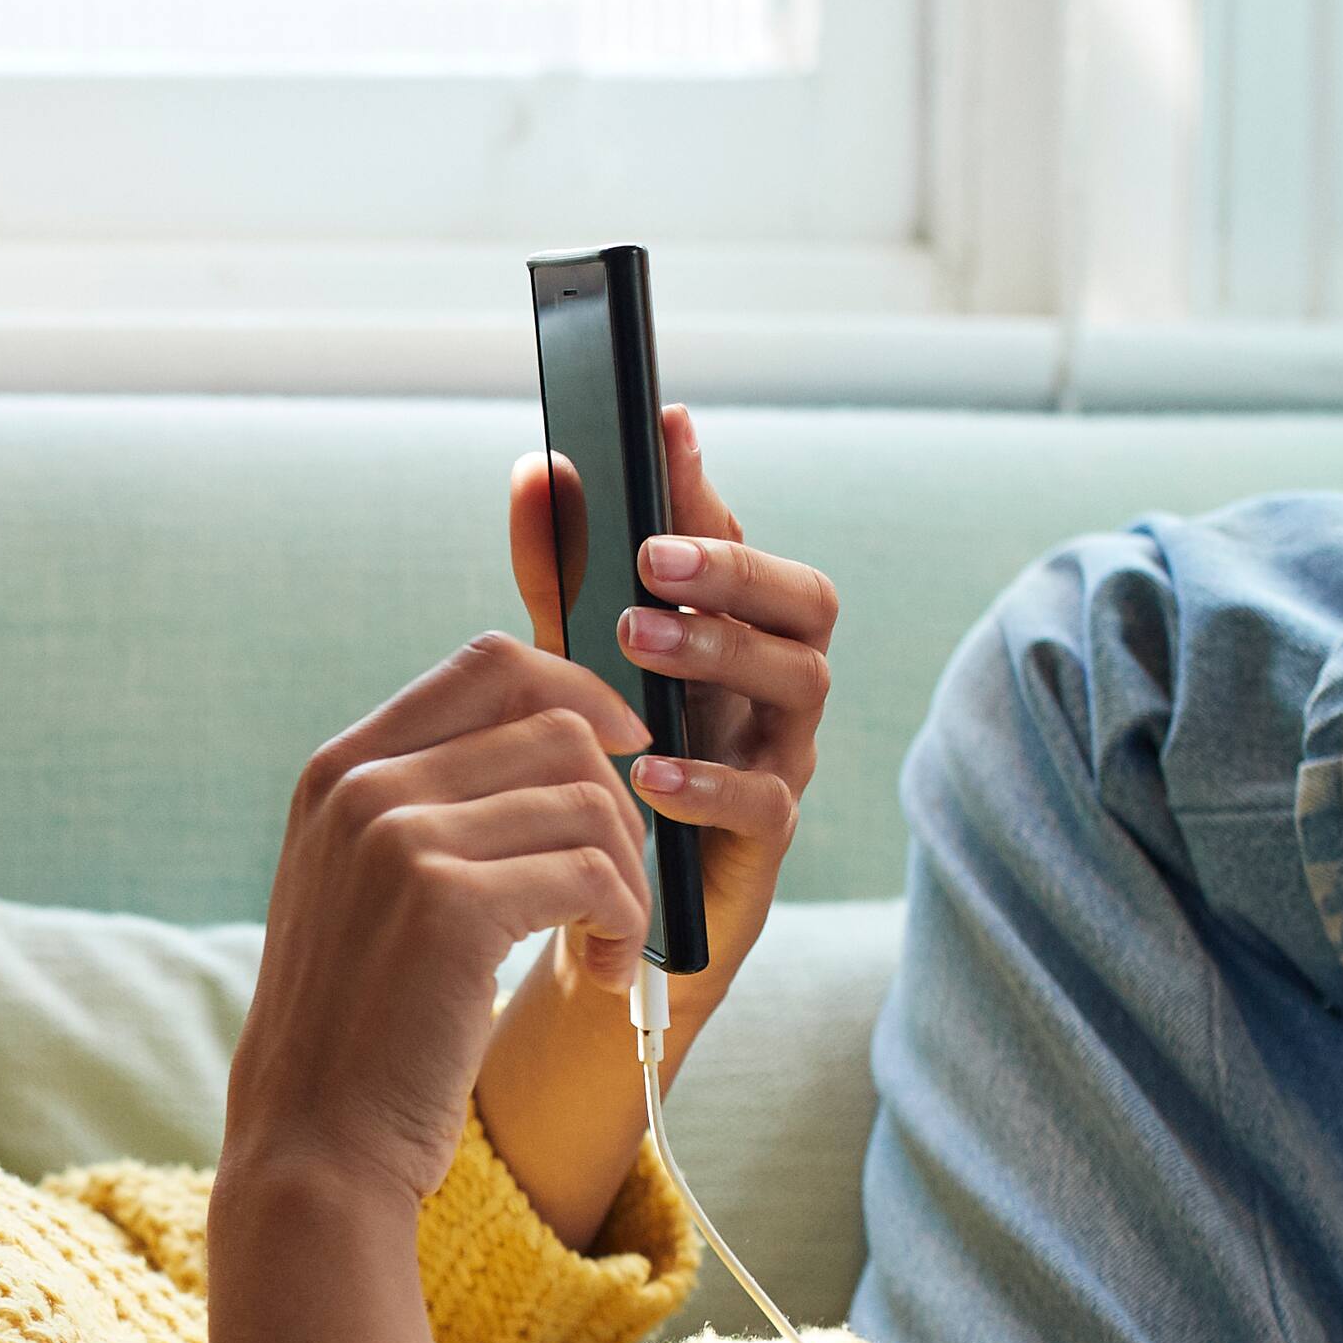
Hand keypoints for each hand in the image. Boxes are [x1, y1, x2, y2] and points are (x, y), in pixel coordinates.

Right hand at [226, 633, 654, 1208]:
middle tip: (617, 890)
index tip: (624, 753)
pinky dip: (625, 925)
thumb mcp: (364, 889)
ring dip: (628, 877)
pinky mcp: (450, 904)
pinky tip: (607, 976)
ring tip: (612, 945)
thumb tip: (561, 738)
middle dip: (619, 807)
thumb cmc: (361, 1028)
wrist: (315, 1142)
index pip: (489, 663)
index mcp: (340, 771)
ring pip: (587, 801)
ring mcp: (399, 838)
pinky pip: (593, 875)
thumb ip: (427, 806)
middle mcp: (362, 787)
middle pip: (556, 727)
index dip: (579, 691)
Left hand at [502, 403, 833, 1022]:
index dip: (704, 486)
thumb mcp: (570, 667)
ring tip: (637, 640)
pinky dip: (708, 781)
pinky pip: (766, 800)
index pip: (736, 541)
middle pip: (806, 602)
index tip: (663, 424)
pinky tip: (647, 770)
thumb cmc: (599, 771)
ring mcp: (780, 758)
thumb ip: (559, 578)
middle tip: (653, 558)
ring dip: (721, 651)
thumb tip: (536, 472)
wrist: (604, 919)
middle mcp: (772, 685)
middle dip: (735, 569)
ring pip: (802, 683)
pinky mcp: (767, 841)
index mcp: (733, 631)